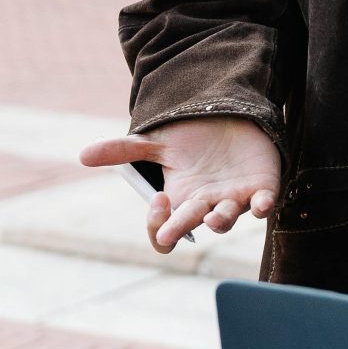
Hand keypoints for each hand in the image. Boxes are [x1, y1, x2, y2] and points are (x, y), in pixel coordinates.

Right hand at [79, 117, 281, 252]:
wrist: (231, 118)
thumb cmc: (194, 138)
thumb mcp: (157, 141)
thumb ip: (123, 150)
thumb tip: (82, 155)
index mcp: (179, 199)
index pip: (165, 229)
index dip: (159, 223)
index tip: (158, 200)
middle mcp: (205, 205)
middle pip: (192, 223)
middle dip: (181, 226)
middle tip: (171, 228)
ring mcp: (234, 198)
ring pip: (227, 218)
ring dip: (221, 220)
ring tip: (214, 216)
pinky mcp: (262, 188)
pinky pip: (265, 203)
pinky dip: (264, 206)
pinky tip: (262, 204)